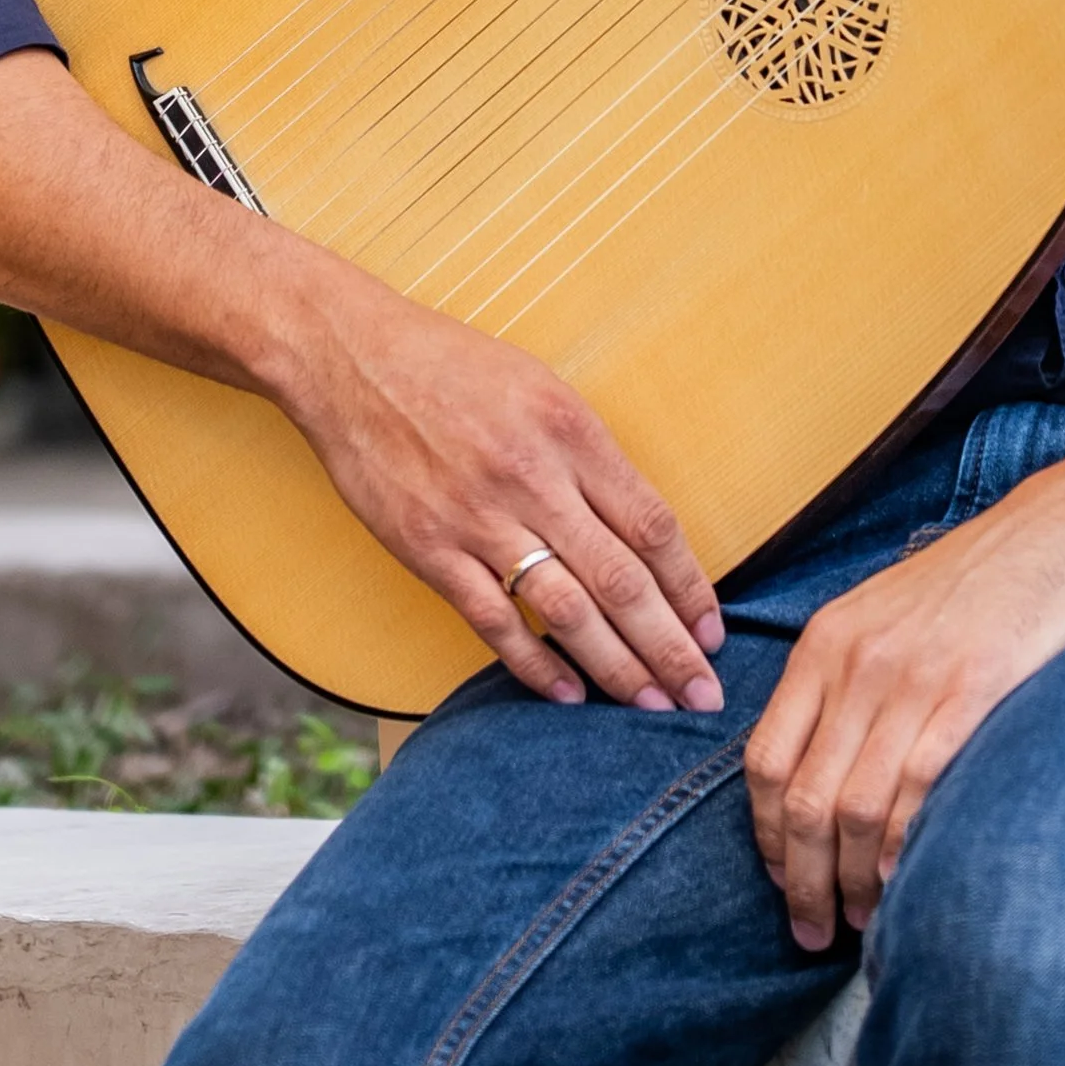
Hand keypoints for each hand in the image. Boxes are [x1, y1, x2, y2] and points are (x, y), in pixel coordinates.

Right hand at [269, 262, 727, 712]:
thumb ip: (590, 457)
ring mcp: (478, 519)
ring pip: (566, 611)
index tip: (713, 629)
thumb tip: (643, 532)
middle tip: (704, 694)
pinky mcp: (428, 549)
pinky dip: (534, 666)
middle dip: (670, 645)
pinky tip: (568, 695)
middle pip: (620, 579)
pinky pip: (493, 621)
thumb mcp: (541, 387)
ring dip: (616, 667)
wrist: (352, 360)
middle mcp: (533, 478)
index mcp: (570, 430)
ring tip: (652, 705)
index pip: (651, 524)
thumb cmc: (453, 366)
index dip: (690, 585)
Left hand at [745, 461, 1064, 945]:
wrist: (1063, 530)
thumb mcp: (886, 614)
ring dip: (851, 882)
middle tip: (811, 931)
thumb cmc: (978, 582)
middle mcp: (857, 662)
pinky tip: (907, 883)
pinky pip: (917, 791)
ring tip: (861, 922)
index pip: (765, 760)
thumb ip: (845, 680)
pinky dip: (904, 850)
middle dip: (800, 881)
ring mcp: (913, 678)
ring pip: (854, 809)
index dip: (766, 836)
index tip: (781, 880)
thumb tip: (820, 771)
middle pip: (803, 799)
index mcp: (827, 642)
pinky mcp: (972, 691)